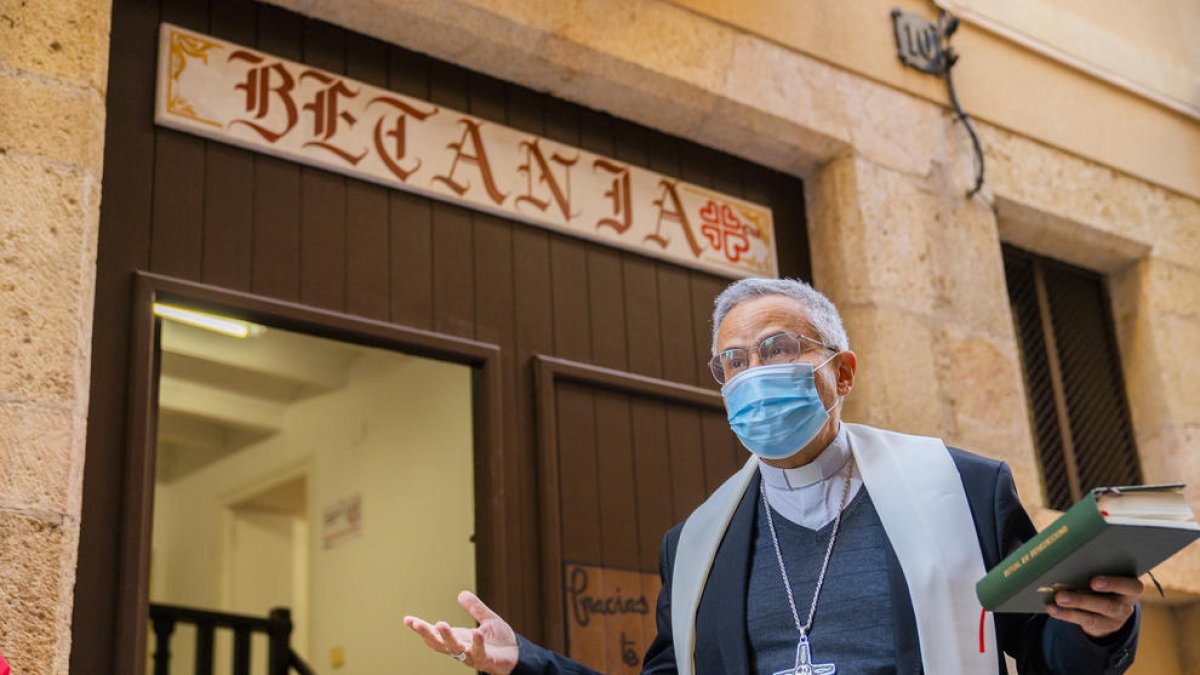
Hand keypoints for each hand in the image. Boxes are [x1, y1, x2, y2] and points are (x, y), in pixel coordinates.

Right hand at [403, 591, 519, 674]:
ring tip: (441, 624)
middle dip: (427, 634)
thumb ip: (474, 608)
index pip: (435, 634)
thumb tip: (460, 594)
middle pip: (438, 644)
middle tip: (416, 623)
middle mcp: (461, 648)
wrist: (517, 655)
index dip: (421, 628)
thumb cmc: (500, 641)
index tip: (407, 620)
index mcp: (458, 638)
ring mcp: (472, 656)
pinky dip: (477, 643)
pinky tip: (476, 632)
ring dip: (447, 637)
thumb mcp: (487, 619)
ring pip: (455, 649)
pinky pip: (479, 653)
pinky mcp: (485, 660)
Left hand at [1047, 575, 1142, 638]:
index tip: (1094, 582)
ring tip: (1055, 602)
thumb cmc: (1109, 581)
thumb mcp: (1111, 576)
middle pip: (1107, 605)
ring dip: (1070, 610)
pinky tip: (1052, 609)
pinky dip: (1065, 614)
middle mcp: (1125, 606)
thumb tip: (1070, 564)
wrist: (1114, 605)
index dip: (1113, 584)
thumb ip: (1097, 570)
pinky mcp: (1101, 627)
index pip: (1131, 586)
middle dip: (1082, 601)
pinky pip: (1083, 622)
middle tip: (1061, 595)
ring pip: (1092, 617)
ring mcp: (1114, 620)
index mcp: (1132, 589)